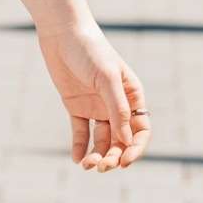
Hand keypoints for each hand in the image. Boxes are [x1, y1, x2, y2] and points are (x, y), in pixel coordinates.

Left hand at [37, 21, 149, 171]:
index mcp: (131, 94)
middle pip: (120, 140)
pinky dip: (80, 148)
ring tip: (87, 165)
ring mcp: (96, 106)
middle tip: (101, 167)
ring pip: (101, 140)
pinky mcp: (76, 107)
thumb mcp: (107, 78)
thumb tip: (126, 141)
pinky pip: (81, 133)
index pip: (140, 129)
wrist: (63, 34)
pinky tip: (77, 159)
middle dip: (113, 157)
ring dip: (97, 156)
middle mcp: (116, 103)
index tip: (124, 161)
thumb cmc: (90, 50)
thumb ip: (117, 108)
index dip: (135, 148)